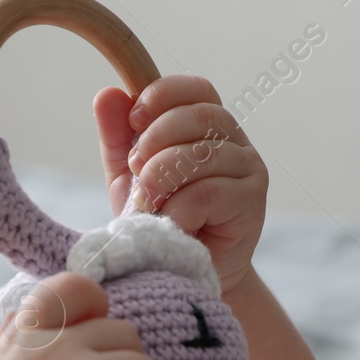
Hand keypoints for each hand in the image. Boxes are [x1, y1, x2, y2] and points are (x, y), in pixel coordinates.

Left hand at [94, 75, 267, 297]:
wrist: (180, 270)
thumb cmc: (159, 219)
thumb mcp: (129, 175)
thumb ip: (118, 137)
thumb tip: (107, 94)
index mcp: (206, 125)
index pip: (195, 88)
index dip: (162, 96)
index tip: (134, 120)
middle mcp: (233, 140)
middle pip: (199, 116)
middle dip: (156, 140)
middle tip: (137, 172)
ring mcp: (248, 168)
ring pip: (202, 155)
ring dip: (161, 180)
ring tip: (146, 205)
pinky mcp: (252, 201)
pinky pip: (207, 192)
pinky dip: (177, 209)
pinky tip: (170, 224)